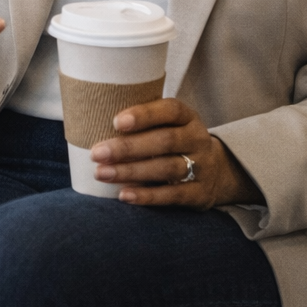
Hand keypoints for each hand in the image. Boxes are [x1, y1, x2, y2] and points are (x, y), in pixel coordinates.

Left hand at [90, 98, 262, 208]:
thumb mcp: (167, 126)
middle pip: (165, 141)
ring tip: (102, 173)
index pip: (170, 110)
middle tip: (97, 153)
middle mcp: (198, 139)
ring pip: (167, 168)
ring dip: (132, 172)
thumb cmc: (173, 144)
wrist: (216, 173)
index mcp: (187, 117)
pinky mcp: (201, 194)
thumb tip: (90, 122)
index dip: (144, 115)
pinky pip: (173, 195)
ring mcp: (203, 167)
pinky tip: (124, 195)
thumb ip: (140, 124)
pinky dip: (147, 196)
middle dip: (128, 147)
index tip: (116, 122)